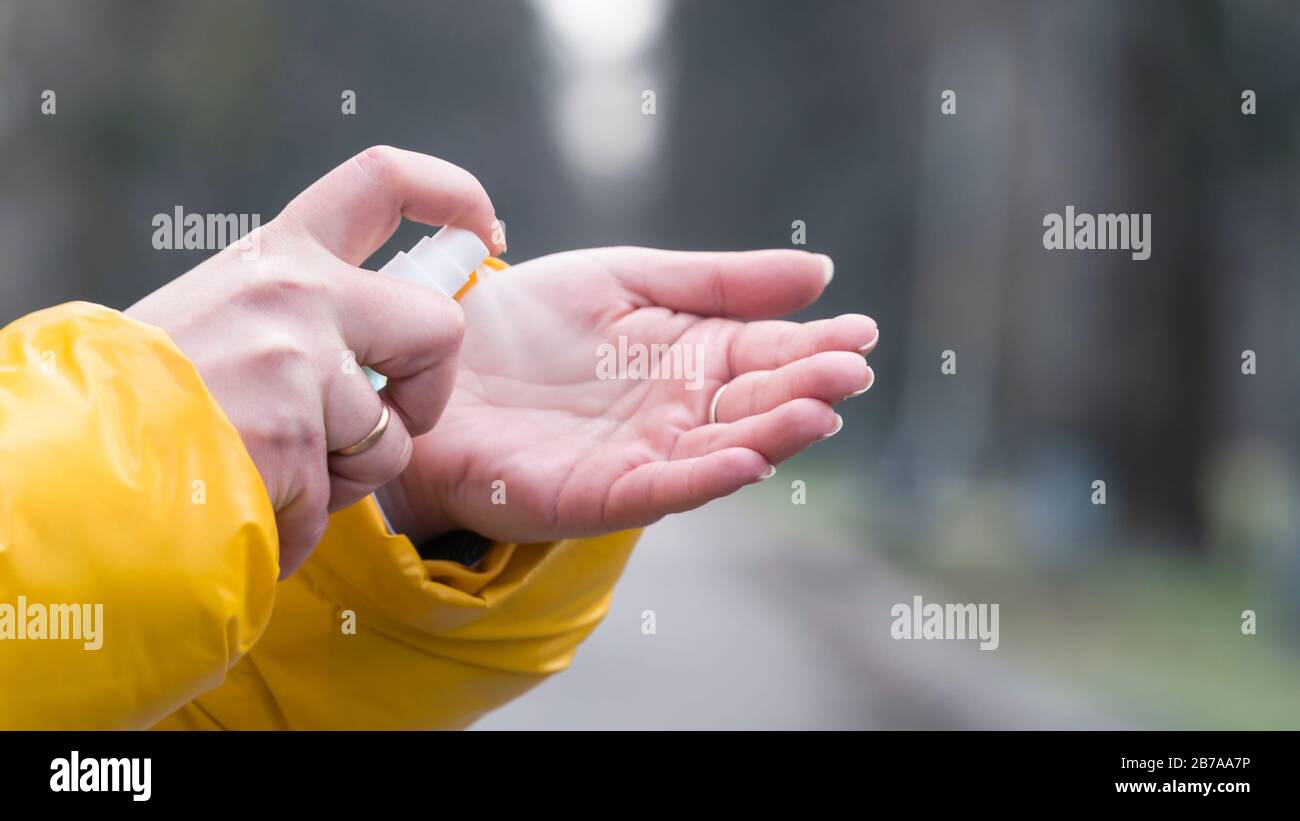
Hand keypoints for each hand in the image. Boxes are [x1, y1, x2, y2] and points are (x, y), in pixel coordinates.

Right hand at [127, 146, 503, 575]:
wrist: (65, 461)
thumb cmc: (144, 397)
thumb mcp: (218, 318)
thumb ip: (295, 315)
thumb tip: (377, 348)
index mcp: (277, 254)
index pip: (383, 181)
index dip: (453, 197)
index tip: (485, 231)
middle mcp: (295, 294)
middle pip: (440, 328)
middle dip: (429, 393)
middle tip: (386, 421)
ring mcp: (296, 366)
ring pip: (390, 440)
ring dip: (344, 479)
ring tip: (269, 472)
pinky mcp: (293, 440)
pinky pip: (336, 503)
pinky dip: (298, 525)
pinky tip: (243, 506)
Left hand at [381, 246, 877, 544]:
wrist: (433, 359)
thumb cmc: (525, 321)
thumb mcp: (628, 278)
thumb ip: (719, 280)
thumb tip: (821, 271)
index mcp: (691, 357)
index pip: (770, 351)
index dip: (815, 344)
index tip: (860, 332)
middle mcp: (678, 413)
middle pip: (756, 404)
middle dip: (806, 389)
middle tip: (851, 372)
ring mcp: (643, 458)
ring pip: (721, 451)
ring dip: (772, 436)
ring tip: (815, 412)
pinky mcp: (598, 496)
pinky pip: (661, 490)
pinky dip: (704, 479)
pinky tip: (746, 457)